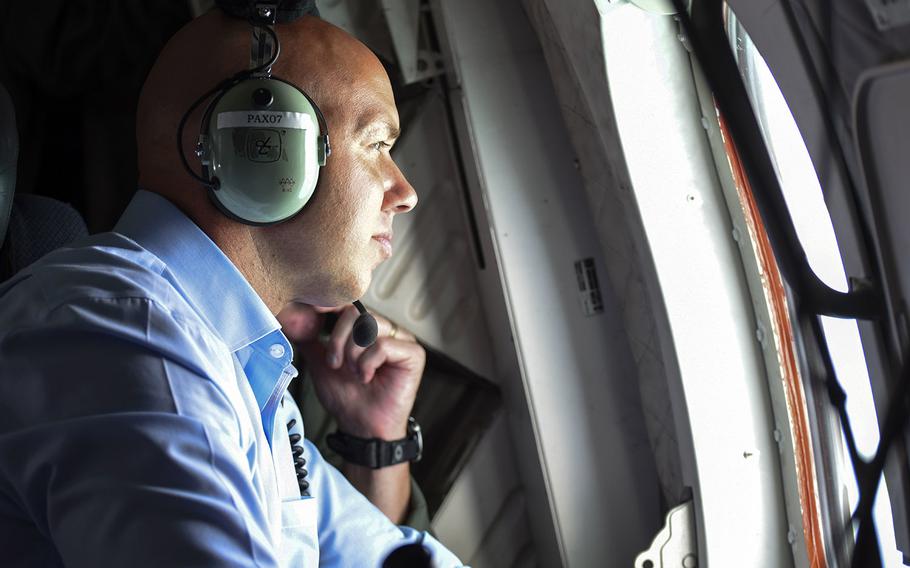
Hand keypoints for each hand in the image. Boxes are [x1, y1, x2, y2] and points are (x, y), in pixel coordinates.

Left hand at [277, 303, 424, 440]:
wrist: (361, 427)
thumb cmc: (347, 398)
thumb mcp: (320, 363)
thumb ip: (309, 339)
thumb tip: (293, 319)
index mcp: (366, 329)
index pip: (348, 304)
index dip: (331, 305)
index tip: (313, 309)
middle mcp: (386, 330)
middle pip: (357, 312)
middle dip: (338, 340)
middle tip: (336, 364)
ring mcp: (402, 340)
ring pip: (370, 326)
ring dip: (353, 354)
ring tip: (354, 373)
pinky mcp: (414, 354)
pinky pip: (383, 345)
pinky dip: (368, 363)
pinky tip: (367, 377)